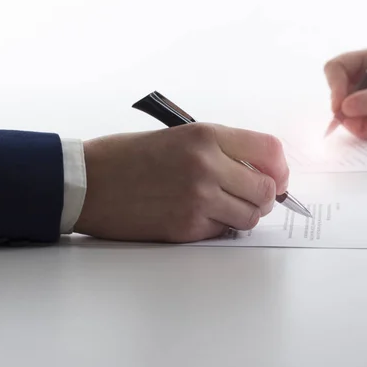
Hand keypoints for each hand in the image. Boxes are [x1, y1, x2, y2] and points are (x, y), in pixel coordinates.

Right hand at [74, 123, 288, 242]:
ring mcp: (198, 198)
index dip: (280, 167)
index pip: (270, 150)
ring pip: (251, 215)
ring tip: (227, 207)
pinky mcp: (186, 227)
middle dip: (267, 196)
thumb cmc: (128, 156)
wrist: (86, 181)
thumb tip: (260, 171)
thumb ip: (222, 150)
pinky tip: (201, 216)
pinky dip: (220, 226)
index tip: (277, 177)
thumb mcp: (179, 136)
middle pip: (267, 188)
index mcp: (206, 136)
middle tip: (253, 197)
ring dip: (245, 214)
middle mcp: (207, 165)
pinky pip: (223, 231)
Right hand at [324, 48, 366, 138]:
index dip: (334, 87)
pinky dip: (364, 132)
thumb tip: (344, 107)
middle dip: (345, 113)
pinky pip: (358, 126)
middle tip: (359, 127)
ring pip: (346, 114)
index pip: (337, 69)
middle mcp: (366, 78)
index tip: (340, 107)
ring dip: (355, 126)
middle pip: (338, 95)